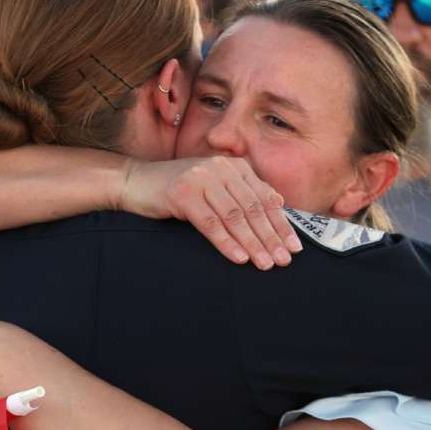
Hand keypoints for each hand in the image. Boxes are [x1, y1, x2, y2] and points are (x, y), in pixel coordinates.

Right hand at [120, 156, 301, 269]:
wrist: (136, 182)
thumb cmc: (180, 189)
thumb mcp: (215, 186)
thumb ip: (244, 191)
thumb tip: (279, 203)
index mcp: (234, 166)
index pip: (264, 198)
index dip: (281, 224)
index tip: (294, 248)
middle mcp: (220, 168)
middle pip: (252, 208)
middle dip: (271, 237)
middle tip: (283, 260)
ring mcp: (201, 178)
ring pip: (234, 216)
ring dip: (252, 243)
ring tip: (265, 263)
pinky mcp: (182, 193)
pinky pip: (210, 223)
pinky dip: (226, 242)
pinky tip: (239, 258)